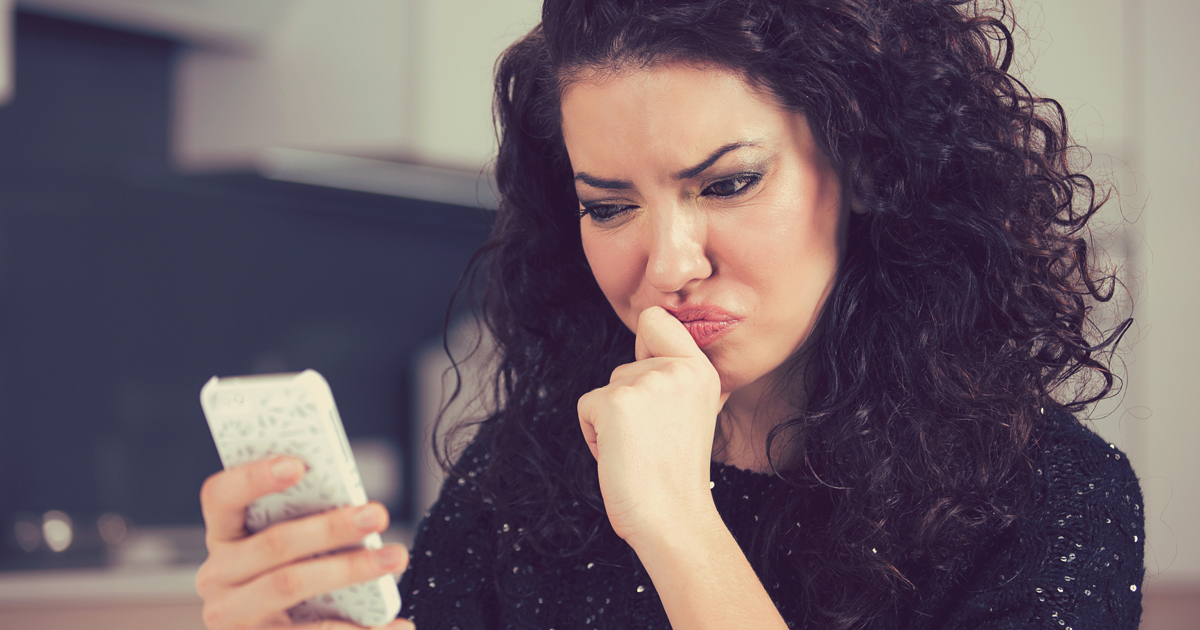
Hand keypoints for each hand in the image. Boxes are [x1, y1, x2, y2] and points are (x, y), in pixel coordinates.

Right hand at [195, 456, 413, 628]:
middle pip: (273, 543)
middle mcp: (218, 578)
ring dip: (351, 569)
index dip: (254, 477)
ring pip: (291, 584)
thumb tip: (355, 504)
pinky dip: (360, 629)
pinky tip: (397, 623)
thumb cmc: (283, 576)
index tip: (298, 464)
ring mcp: (233, 617)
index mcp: (223, 537)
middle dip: (329, 526)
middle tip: (377, 513)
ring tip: (395, 557)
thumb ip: (300, 522)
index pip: (221, 496)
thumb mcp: (279, 549)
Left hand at [577, 306, 729, 545]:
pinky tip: (619, 456)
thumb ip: (677, 379)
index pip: (656, 320)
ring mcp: (646, 383)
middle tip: (652, 441)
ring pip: (606, 388)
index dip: (643, 346)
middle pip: (624, 366)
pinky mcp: (614, 402)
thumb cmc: (676, 472)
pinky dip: (593, 433)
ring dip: (611, 421)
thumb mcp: (695, 412)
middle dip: (628, 402)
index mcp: (701, 370)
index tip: (650, 383)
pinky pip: (586, 407)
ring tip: (638, 450)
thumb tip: (649, 348)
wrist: (672, 517)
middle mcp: (677, 370)